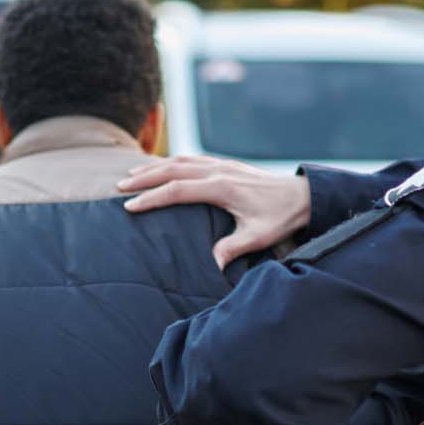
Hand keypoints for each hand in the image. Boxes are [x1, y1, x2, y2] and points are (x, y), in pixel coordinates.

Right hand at [116, 156, 309, 268]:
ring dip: (155, 167)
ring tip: (132, 175)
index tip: (131, 206)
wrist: (303, 195)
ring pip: (181, 161)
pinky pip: (193, 159)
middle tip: (120, 187)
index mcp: (222, 187)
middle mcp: (219, 171)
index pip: (177, 190)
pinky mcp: (226, 164)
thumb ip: (233, 248)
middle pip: (172, 170)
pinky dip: (172, 162)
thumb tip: (213, 265)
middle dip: (144, 178)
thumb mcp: (258, 236)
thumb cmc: (281, 217)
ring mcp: (222, 165)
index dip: (152, 198)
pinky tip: (163, 168)